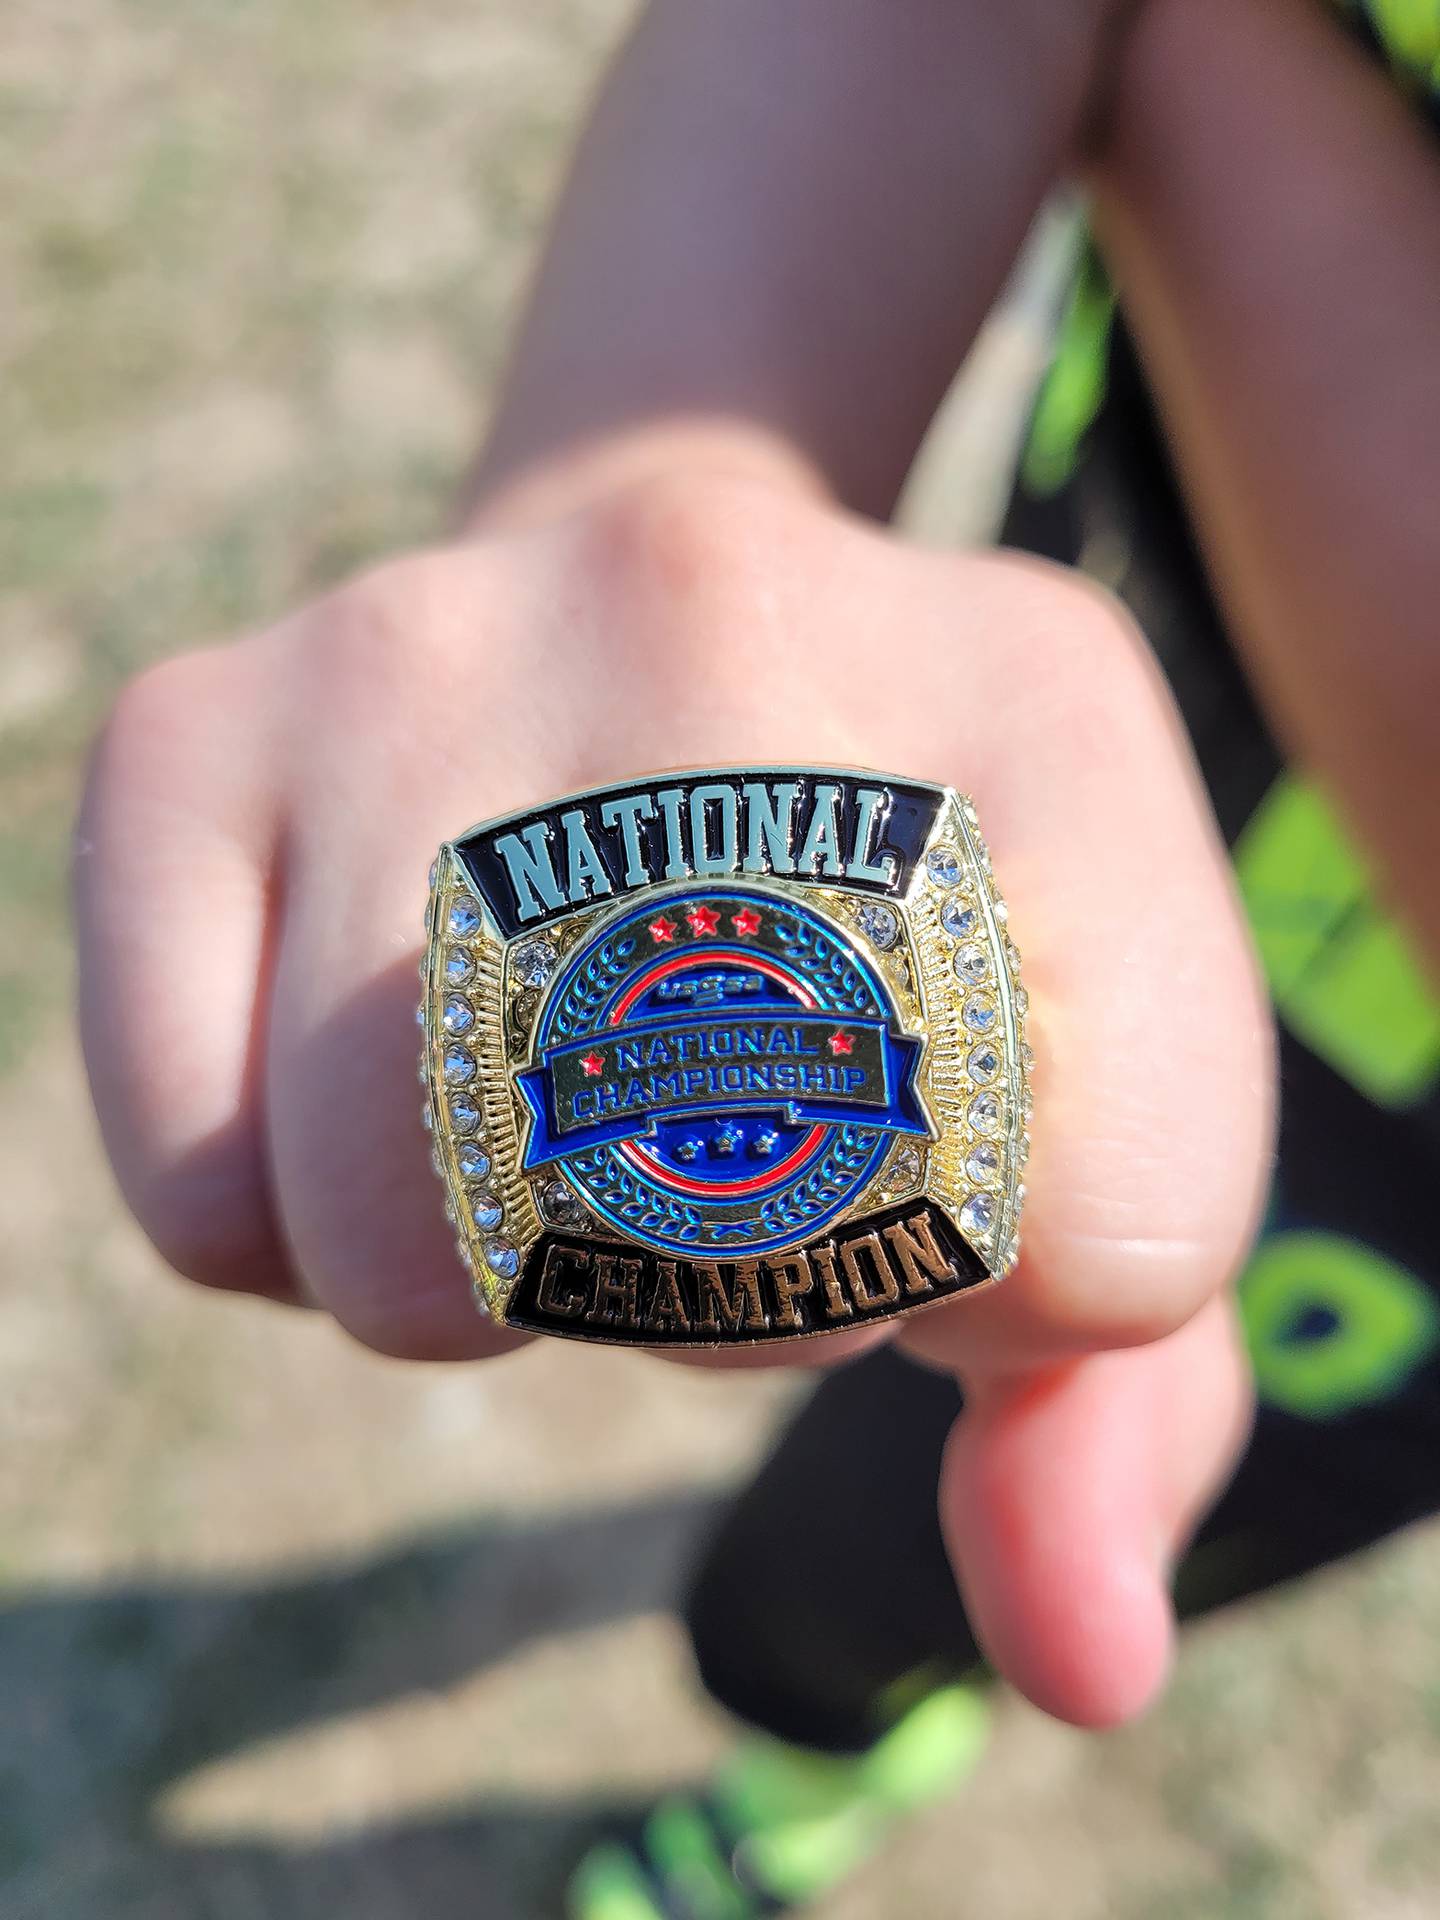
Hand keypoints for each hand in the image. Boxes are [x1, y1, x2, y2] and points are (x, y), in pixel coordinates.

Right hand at [76, 468, 1272, 1724]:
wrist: (678, 639)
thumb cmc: (899, 932)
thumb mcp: (1085, 1113)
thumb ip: (1116, 1412)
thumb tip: (1081, 1662)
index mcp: (1040, 705)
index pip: (1093, 1231)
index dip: (1005, 1315)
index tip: (944, 1187)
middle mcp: (722, 596)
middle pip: (699, 1267)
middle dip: (723, 1302)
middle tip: (720, 1142)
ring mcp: (420, 638)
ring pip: (407, 1246)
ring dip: (494, 1276)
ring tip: (546, 1113)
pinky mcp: (187, 729)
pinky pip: (209, 1198)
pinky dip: (295, 1230)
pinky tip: (385, 1086)